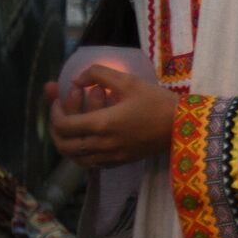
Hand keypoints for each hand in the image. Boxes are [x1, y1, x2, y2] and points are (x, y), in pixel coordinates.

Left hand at [50, 65, 178, 167]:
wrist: (183, 125)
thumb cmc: (157, 101)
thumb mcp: (128, 81)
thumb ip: (99, 74)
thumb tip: (78, 80)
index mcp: (102, 124)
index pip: (63, 125)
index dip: (54, 112)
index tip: (58, 100)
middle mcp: (102, 144)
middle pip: (64, 146)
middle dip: (56, 130)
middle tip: (60, 116)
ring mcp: (111, 156)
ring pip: (75, 158)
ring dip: (67, 144)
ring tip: (72, 129)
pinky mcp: (120, 161)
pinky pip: (91, 163)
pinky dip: (82, 154)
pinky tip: (89, 141)